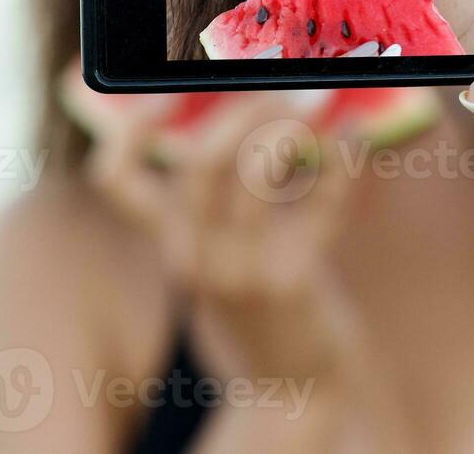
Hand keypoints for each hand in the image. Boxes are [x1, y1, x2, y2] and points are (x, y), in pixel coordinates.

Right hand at [58, 68, 360, 380]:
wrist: (292, 385)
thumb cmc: (257, 297)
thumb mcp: (219, 249)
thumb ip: (220, 192)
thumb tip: (246, 101)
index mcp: (169, 239)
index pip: (117, 179)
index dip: (128, 130)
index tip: (164, 89)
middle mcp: (193, 255)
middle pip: (199, 164)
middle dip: (239, 113)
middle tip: (275, 88)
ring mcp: (241, 272)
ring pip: (254, 177)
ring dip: (287, 128)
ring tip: (314, 103)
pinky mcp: (292, 283)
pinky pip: (319, 208)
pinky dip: (342, 163)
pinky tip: (356, 132)